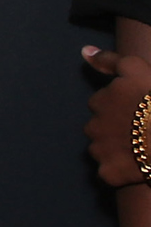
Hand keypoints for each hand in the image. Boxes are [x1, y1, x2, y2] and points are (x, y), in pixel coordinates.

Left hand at [82, 48, 150, 187]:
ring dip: (117, 150)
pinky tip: (137, 168)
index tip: (139, 110)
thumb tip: (85, 51)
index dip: (123, 107)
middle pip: (100, 127)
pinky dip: (119, 172)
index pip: (103, 103)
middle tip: (142, 130)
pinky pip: (109, 174)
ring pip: (103, 150)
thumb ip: (109, 60)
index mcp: (99, 103)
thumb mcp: (137, 70)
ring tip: (141, 149)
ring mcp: (99, 151)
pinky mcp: (109, 173)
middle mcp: (93, 126)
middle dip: (116, 129)